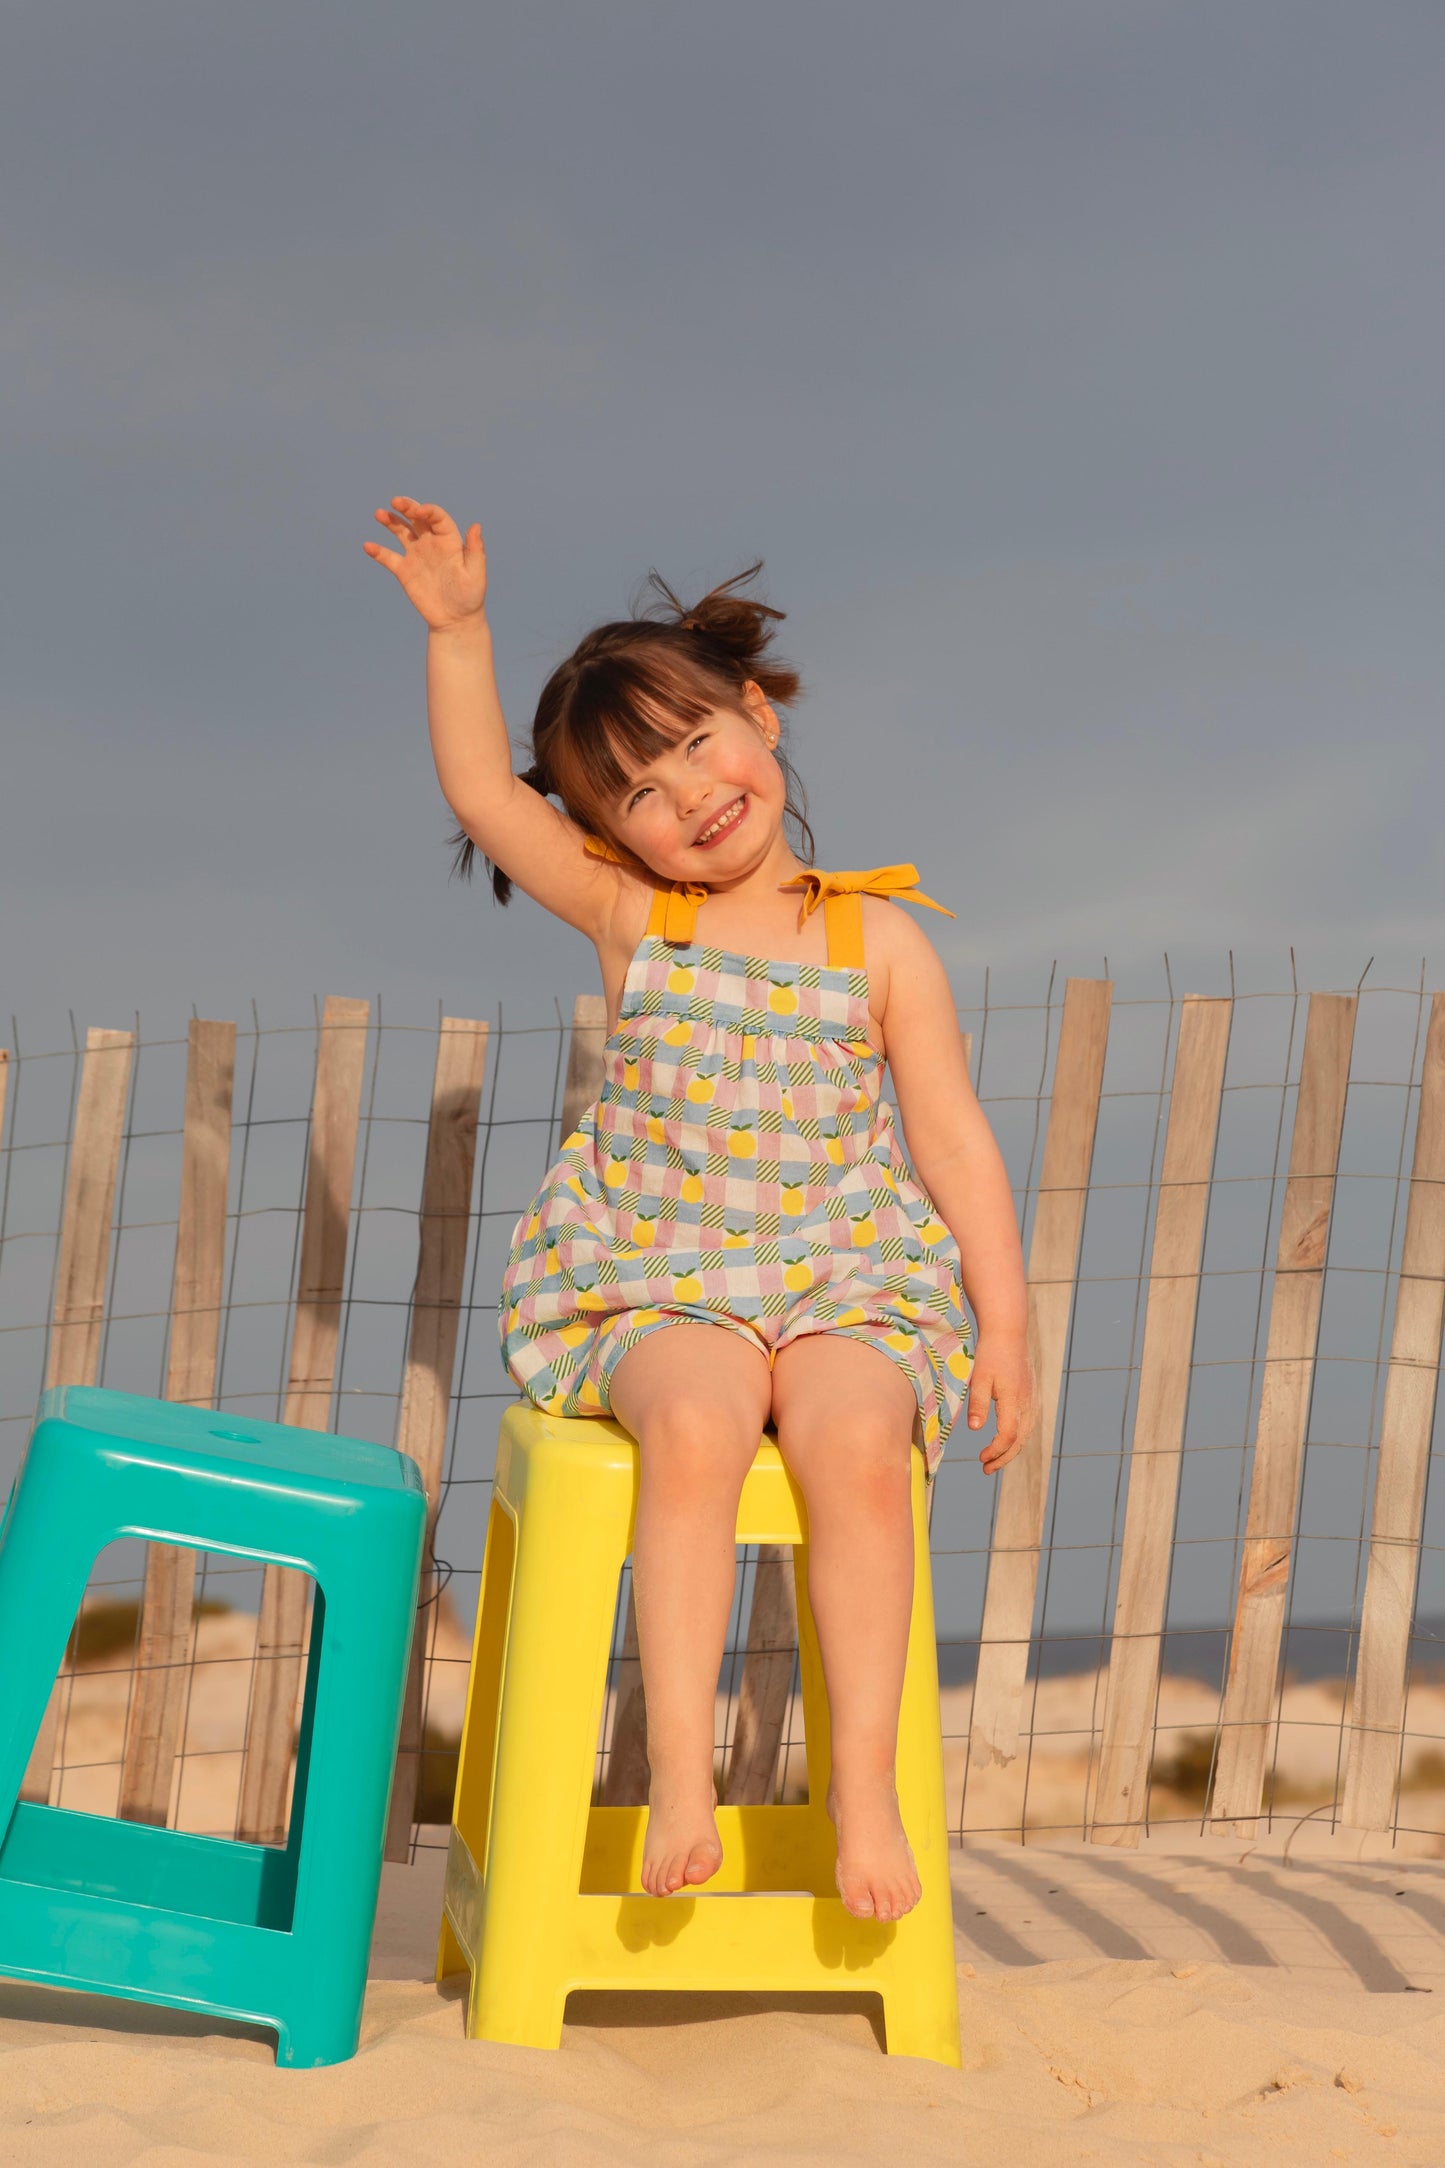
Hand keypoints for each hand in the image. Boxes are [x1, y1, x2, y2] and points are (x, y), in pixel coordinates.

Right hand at [363, 497, 487, 629]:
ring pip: (401, 531)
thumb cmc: (470, 596)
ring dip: (391, 521)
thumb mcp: (475, 573)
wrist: (456, 620)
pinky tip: (368, 546)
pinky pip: (388, 557)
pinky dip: (378, 551)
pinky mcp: (404, 571)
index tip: (419, 512)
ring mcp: (416, 555)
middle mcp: (431, 543)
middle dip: (407, 507)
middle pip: (417, 518)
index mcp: (449, 540)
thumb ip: (475, 550)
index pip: (437, 517)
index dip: (428, 510)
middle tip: (395, 501)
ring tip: (379, 514)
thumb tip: (476, 525)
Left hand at [966, 1329, 1034, 1474]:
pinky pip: (1027, 1424)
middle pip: (1020, 1441)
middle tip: (986, 1469)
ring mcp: (1031, 1400)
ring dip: (1011, 1451)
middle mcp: (1027, 1403)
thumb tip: (974, 1429)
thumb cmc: (990, 1354)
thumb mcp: (978, 1378)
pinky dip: (1017, 1438)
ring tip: (994, 1461)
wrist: (1008, 1333)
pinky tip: (1005, 1441)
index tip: (980, 1459)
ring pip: (1026, 1434)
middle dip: (1003, 1458)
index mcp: (1013, 1400)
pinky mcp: (1030, 1397)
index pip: (1008, 1436)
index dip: (995, 1451)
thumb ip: (977, 1404)